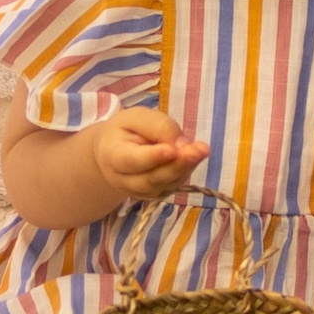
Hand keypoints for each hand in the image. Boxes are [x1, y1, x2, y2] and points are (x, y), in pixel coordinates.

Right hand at [93, 108, 207, 199]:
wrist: (113, 151)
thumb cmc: (125, 130)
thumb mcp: (137, 117)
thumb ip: (159, 126)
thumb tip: (182, 144)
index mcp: (113, 156)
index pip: (132, 161)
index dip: (153, 157)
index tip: (173, 150)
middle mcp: (124, 180)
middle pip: (152, 179)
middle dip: (177, 165)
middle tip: (199, 150)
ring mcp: (140, 192)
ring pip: (165, 185)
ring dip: (185, 169)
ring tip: (201, 150)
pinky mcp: (155, 195)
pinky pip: (173, 186)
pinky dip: (186, 172)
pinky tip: (195, 156)